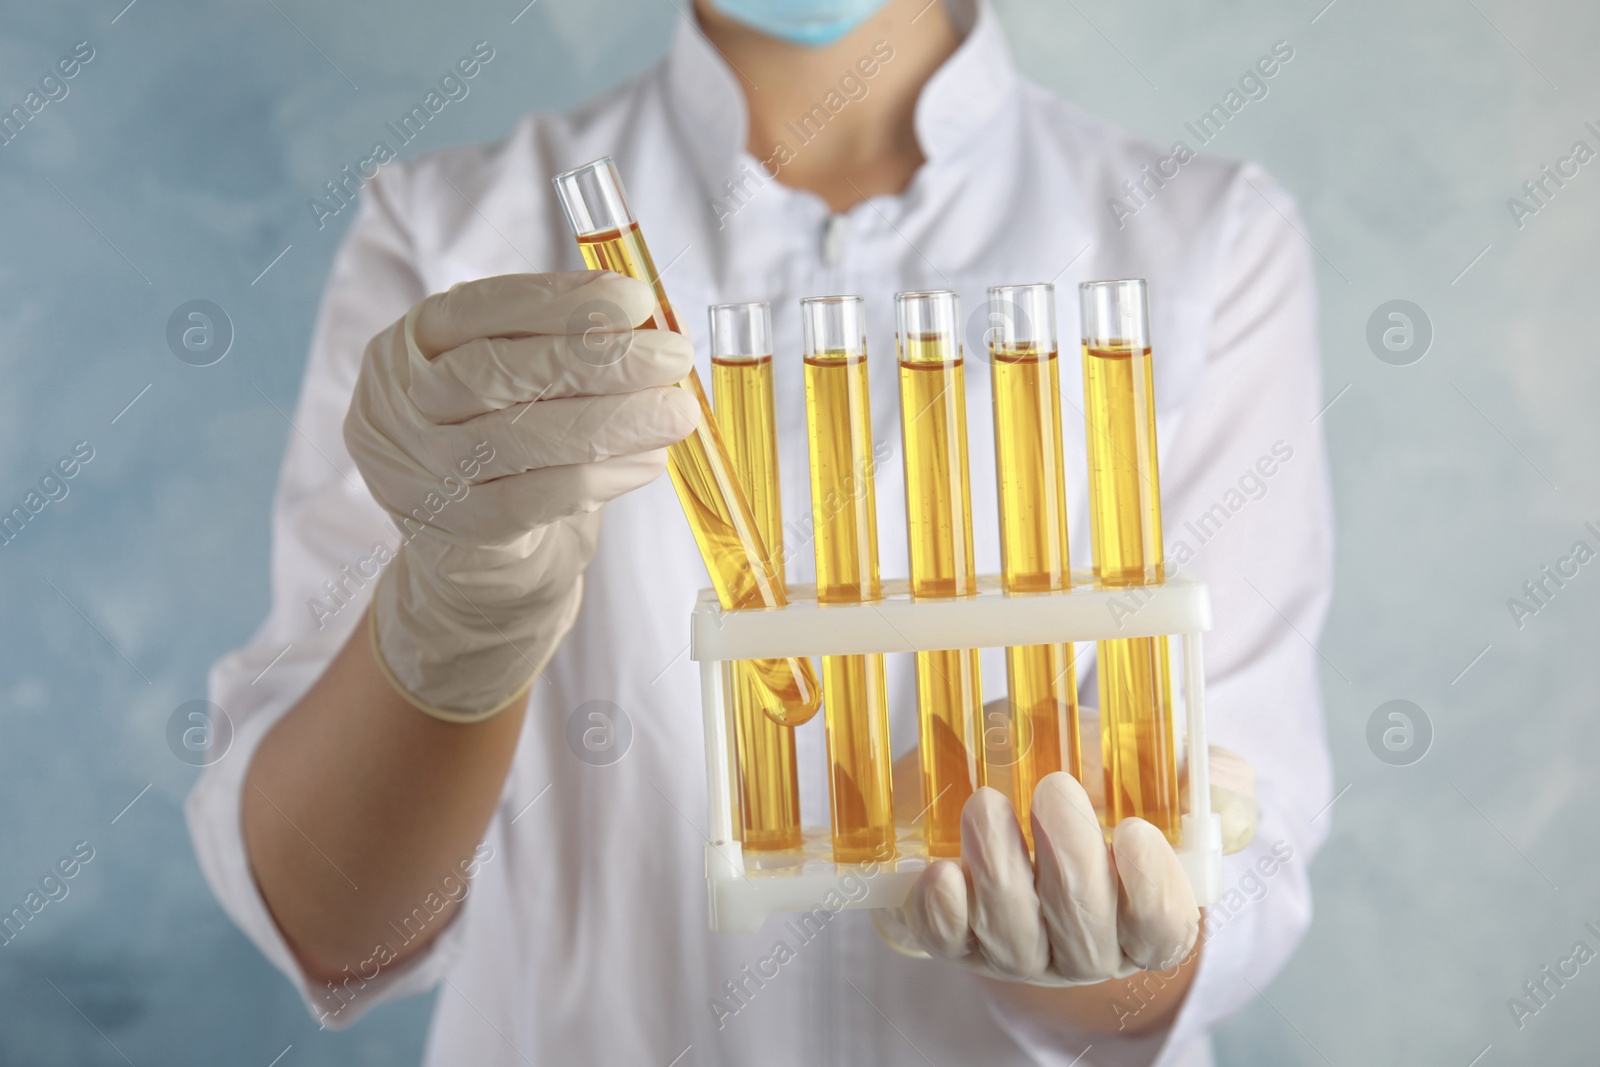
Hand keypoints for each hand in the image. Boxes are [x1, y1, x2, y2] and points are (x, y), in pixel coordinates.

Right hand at [344, 271, 697, 719]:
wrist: (479, 557)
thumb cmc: (509, 441)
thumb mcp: (519, 380)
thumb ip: (568, 347)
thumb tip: (656, 327)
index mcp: (408, 346)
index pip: (475, 310)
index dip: (557, 301)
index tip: (634, 299)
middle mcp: (400, 405)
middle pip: (494, 373)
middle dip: (595, 359)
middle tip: (671, 355)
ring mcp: (420, 473)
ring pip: (517, 438)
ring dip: (612, 420)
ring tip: (676, 411)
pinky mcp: (457, 532)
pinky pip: (535, 499)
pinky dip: (602, 476)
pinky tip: (650, 460)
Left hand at [877, 746, 1256, 984]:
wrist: (984, 765)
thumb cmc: (1070, 765)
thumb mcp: (1129, 756)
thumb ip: (1185, 775)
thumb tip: (1222, 791)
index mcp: (1140, 911)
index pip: (1163, 931)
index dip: (1154, 892)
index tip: (1138, 832)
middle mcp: (1082, 943)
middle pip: (1088, 939)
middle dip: (1073, 867)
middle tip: (1055, 790)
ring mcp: (1015, 947)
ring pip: (1015, 941)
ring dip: (1002, 872)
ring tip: (986, 806)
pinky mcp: (951, 936)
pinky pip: (948, 942)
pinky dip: (945, 912)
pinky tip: (943, 873)